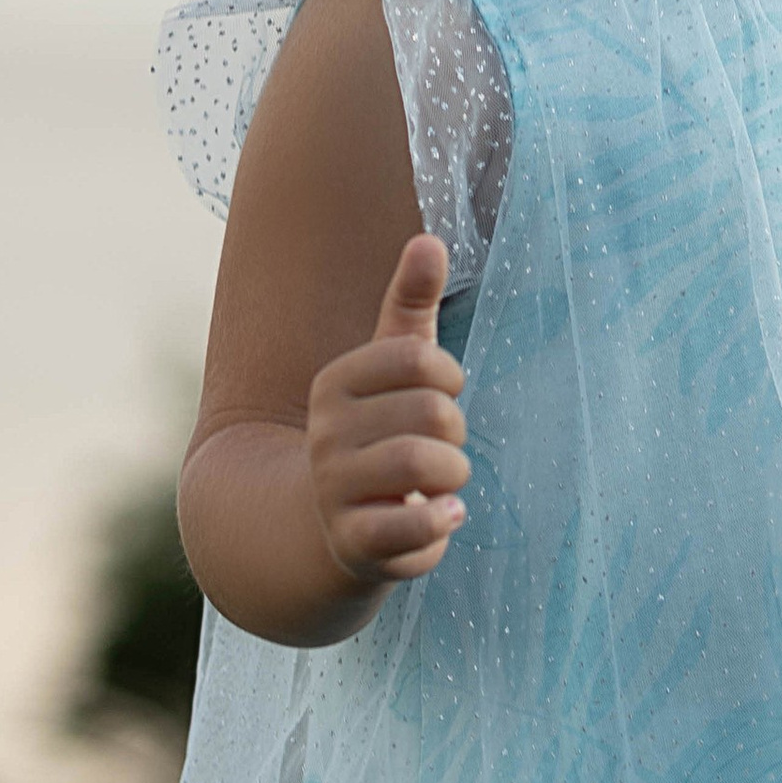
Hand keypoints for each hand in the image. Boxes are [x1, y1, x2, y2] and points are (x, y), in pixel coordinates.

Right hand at [302, 235, 469, 595]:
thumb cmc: (381, 430)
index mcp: (335, 383)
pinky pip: (411, 530)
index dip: (449, 377)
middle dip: (455, 433)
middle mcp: (325, 434)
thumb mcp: (394, 366)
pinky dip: (441, 524)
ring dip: (453, 477)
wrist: (333, 525)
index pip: (419, 357)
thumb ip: (410, 303)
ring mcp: (334, 491)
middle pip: (432, 413)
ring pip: (423, 466)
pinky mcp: (353, 543)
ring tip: (442, 484)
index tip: (439, 396)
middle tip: (442, 448)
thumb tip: (430, 239)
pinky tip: (446, 515)